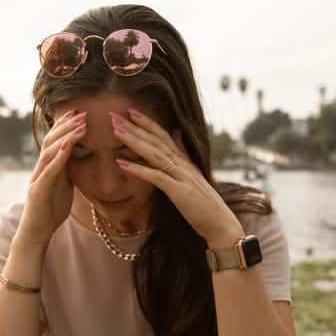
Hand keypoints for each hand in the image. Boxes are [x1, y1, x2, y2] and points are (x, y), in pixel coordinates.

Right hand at [17, 110, 87, 246]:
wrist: (35, 233)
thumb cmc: (50, 211)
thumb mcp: (63, 186)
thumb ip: (68, 170)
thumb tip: (78, 157)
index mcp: (48, 167)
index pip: (55, 141)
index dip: (65, 125)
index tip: (79, 112)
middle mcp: (40, 169)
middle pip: (51, 141)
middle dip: (66, 125)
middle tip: (82, 111)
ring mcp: (38, 178)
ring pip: (50, 151)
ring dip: (65, 136)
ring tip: (80, 124)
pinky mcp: (38, 191)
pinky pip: (49, 171)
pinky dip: (59, 157)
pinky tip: (68, 146)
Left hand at [110, 107, 243, 245]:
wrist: (221, 224)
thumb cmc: (205, 206)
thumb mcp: (193, 176)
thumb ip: (184, 155)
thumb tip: (177, 134)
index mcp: (185, 161)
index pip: (164, 136)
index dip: (148, 122)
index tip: (130, 111)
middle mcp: (183, 164)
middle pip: (156, 140)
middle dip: (135, 126)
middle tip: (114, 114)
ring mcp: (182, 176)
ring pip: (154, 153)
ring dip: (134, 141)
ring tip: (115, 130)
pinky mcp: (179, 191)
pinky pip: (156, 176)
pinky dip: (138, 168)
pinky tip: (121, 162)